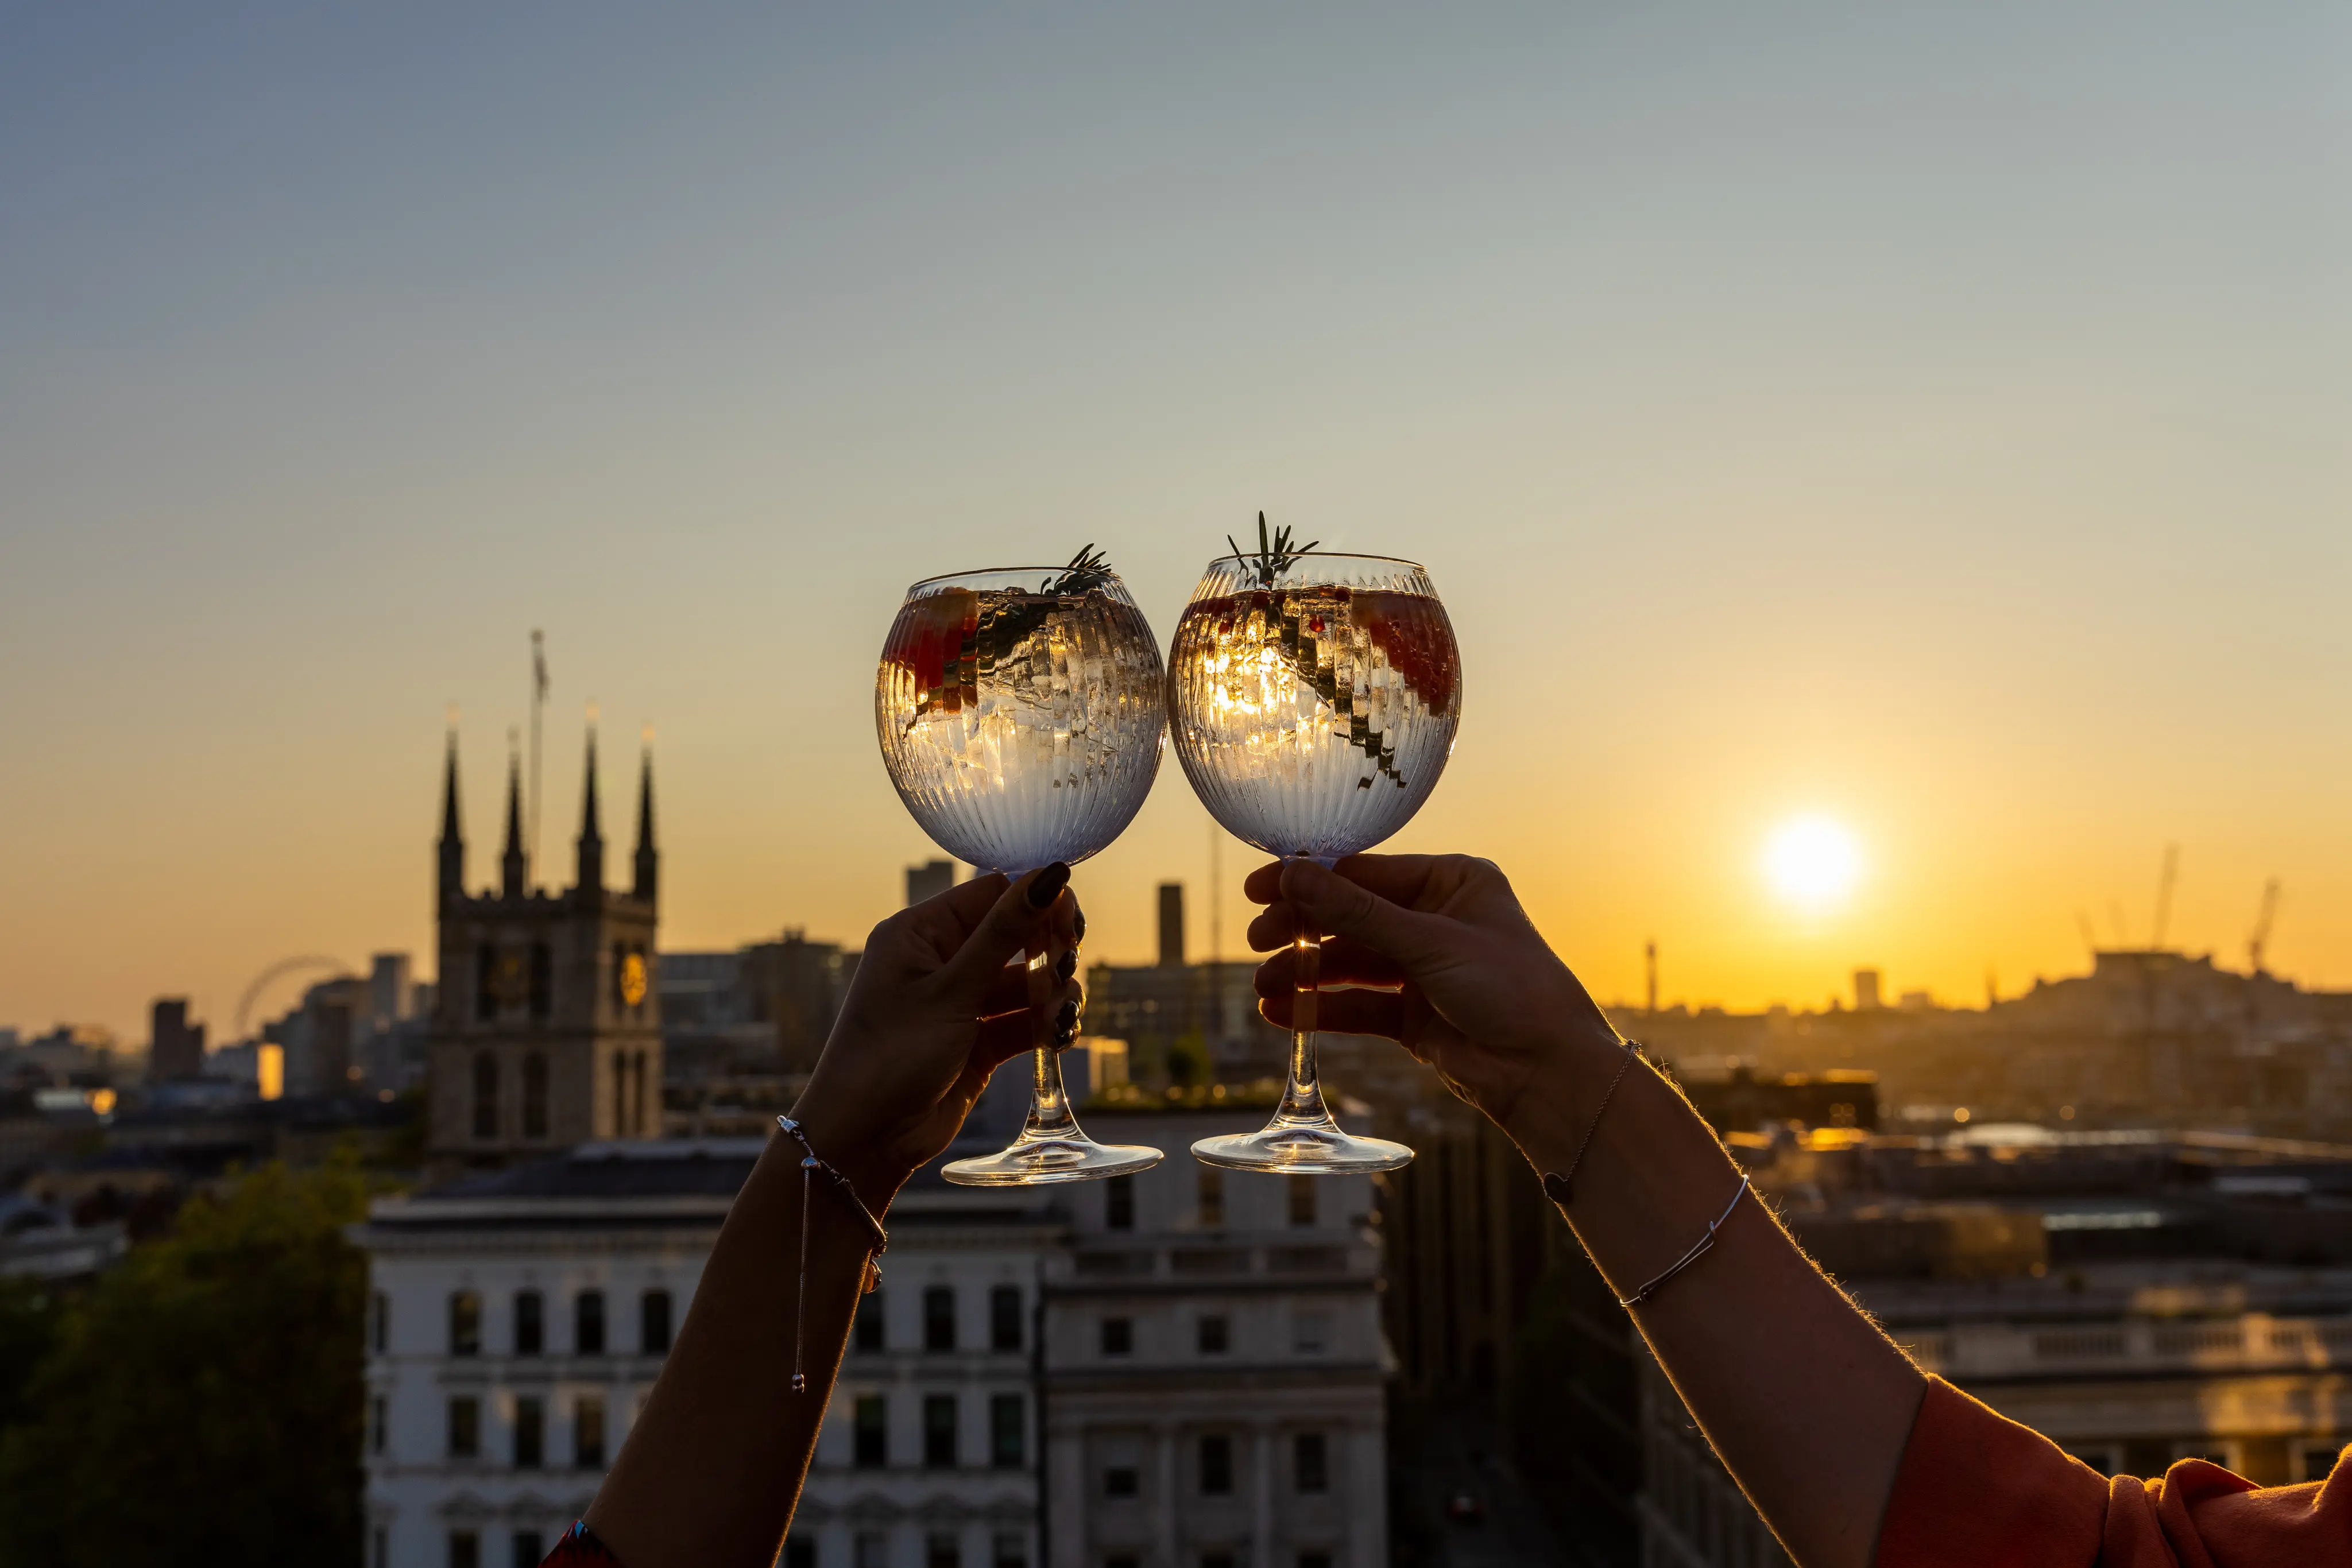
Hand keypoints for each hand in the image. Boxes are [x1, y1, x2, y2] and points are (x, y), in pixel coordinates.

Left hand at [791, 865, 1081, 1206]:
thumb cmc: (890, 1055)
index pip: (992, 894)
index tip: (1073, 921)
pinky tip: (1060, 1037)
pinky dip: (1044, 1026)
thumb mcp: (952, 990)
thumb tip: (1049, 875)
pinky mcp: (976, 1043)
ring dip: (1052, 994)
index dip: (1037, 902)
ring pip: (1024, 982)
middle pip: (1015, 936)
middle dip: (1049, 951)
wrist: (864, 1139)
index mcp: (919, 933)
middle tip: (1066, 971)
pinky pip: (1022, 1022)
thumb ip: (1005, 933)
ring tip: (1062, 1014)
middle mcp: (939, 962)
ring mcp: (959, 1004)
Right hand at [1246, 854, 1619, 1138]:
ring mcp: (1424, 969)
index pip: (1366, 872)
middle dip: (1304, 931)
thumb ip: (1356, 911)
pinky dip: (1322, 1008)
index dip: (1310, 880)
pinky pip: (1357, 1004)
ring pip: (1350, 964)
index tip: (1260, 890)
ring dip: (1306, 974)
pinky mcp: (1414, 1015)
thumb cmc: (1512, 990)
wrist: (1549, 1073)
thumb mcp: (1429, 943)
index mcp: (1452, 882)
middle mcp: (1436, 920)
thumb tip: (1293, 874)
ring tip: (1265, 986)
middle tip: (1258, 942)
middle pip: (1351, 917)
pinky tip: (1284, 1013)